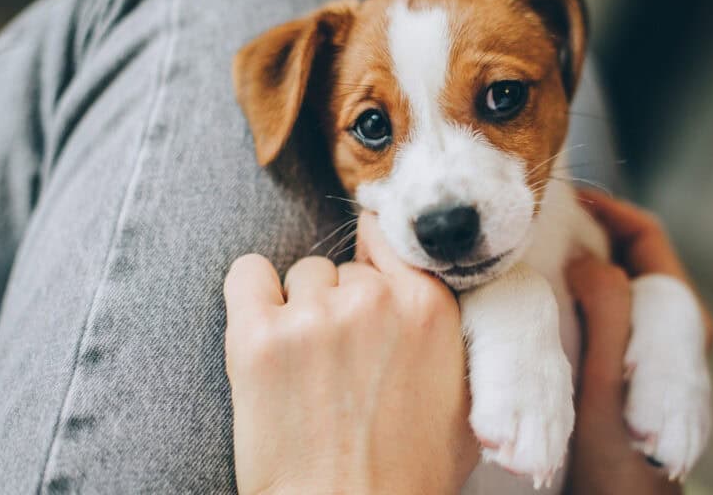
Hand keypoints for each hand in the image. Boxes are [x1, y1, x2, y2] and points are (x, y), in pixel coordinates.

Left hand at [223, 212, 478, 494]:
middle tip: (339, 362)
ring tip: (305, 367)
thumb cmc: (408, 476)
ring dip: (301, 309)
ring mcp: (314, 316)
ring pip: (301, 276)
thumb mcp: (464, 402)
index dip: (374, 267)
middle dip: (341, 306)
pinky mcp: (258, 336)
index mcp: (429, 307)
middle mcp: (375, 300)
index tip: (364, 290)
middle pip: (344, 269)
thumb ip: (450, 336)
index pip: (390, 240)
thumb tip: (427, 294)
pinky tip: (262, 330)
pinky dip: (251, 292)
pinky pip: (247, 274)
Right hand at [565, 189, 712, 494]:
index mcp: (681, 319)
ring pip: (621, 281)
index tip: (562, 199)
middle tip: (541, 227)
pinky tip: (549, 301)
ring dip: (583, 263)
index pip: (647, 236)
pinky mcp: (639, 363)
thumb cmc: (615, 458)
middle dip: (590, 233)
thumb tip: (583, 258)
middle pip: (635, 255)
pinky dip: (581, 293)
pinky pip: (612, 309)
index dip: (607, 209)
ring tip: (538, 258)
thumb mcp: (604, 378)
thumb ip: (607, 309)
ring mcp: (660, 345)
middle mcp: (678, 327)